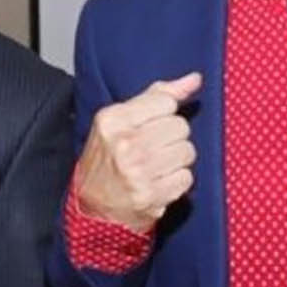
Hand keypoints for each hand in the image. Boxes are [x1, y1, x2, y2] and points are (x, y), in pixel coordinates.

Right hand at [73, 72, 200, 232]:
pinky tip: (160, 182)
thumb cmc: (108, 158)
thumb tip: (195, 79)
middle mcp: (125, 144)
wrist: (91, 207)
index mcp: (113, 120)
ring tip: (157, 166)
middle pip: (180, 127)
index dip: (164, 114)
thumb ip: (156, 96)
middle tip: (153, 149)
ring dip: (177, 160)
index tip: (151, 126)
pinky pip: (186, 178)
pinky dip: (177, 181)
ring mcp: (139, 172)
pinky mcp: (151, 196)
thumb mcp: (119, 120)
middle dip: (172, 137)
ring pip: (187, 151)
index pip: (166, 102)